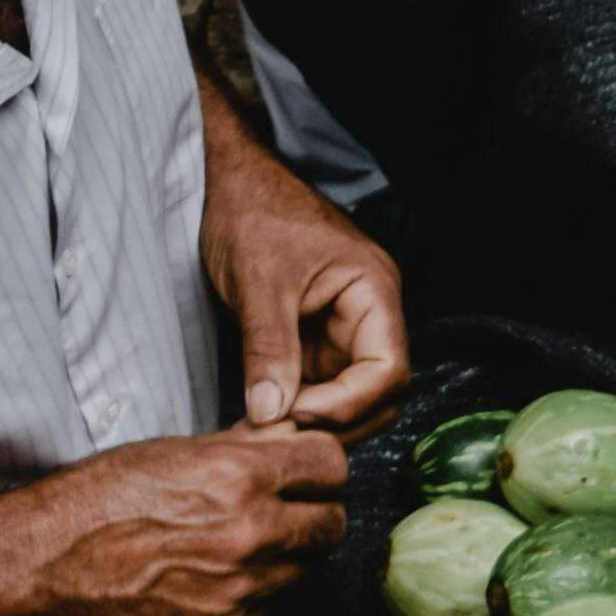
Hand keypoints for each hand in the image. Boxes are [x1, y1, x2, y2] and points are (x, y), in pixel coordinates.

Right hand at [24, 424, 352, 615]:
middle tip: (288, 503)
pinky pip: (269, 603)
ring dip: (290, 551)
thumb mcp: (179, 449)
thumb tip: (291, 440)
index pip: (333, 466)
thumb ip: (246, 447)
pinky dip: (258, 586)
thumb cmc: (105, 494)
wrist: (53, 559)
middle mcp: (250, 534)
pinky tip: (221, 569)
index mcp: (241, 477)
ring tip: (248, 536)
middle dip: (316, 510)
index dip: (319, 464)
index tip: (305, 467)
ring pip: (307, 568)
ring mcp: (240, 587)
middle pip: (333, 523)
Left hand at [203, 114, 412, 435]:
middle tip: (279, 432)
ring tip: (266, 426)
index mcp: (373, 290)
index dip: (350, 402)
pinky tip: (262, 415)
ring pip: (346, 395)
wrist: (226, 182)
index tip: (298, 413)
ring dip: (314, 417)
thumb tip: (270, 415)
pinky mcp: (312, 338)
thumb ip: (268, 348)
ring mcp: (340, 329)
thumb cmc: (252, 211)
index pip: (388, 368)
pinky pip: (317, 385)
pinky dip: (295, 405)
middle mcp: (367, 314)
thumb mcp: (259, 280)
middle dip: (335, 418)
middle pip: (376, 391)